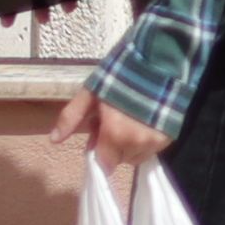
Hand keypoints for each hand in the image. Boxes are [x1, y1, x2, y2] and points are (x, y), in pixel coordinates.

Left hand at [46, 86, 169, 185]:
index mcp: (115, 134)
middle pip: (120, 159)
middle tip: (113, 121)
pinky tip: (144, 121)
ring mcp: (156, 141)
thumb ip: (71, 117)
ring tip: (130, 120)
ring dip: (130, 145)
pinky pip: (152, 149)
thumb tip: (54, 140)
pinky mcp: (170, 137)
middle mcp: (137, 143)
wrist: (160, 60)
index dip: (98, 151)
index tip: (98, 136)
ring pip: (137, 155)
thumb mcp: (91, 92)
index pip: (104, 164)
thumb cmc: (121, 75)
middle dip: (114, 146)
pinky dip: (146, 140)